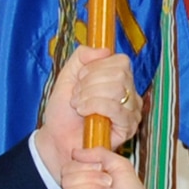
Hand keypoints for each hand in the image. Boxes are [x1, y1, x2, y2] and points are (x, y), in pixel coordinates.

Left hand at [36, 47, 142, 181]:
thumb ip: (82, 57)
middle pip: (119, 74)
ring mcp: (132, 111)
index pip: (120, 61)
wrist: (56, 138)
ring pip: (117, 89)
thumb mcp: (68, 75)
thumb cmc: (64, 111)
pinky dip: (95, 106)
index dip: (96, 67)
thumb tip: (104, 50)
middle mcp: (130, 94)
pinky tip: (84, 113)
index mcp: (119, 79)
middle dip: (90, 82)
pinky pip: (116, 108)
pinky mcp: (128, 128)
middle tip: (77, 95)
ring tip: (78, 105)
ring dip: (89, 95)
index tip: (80, 79)